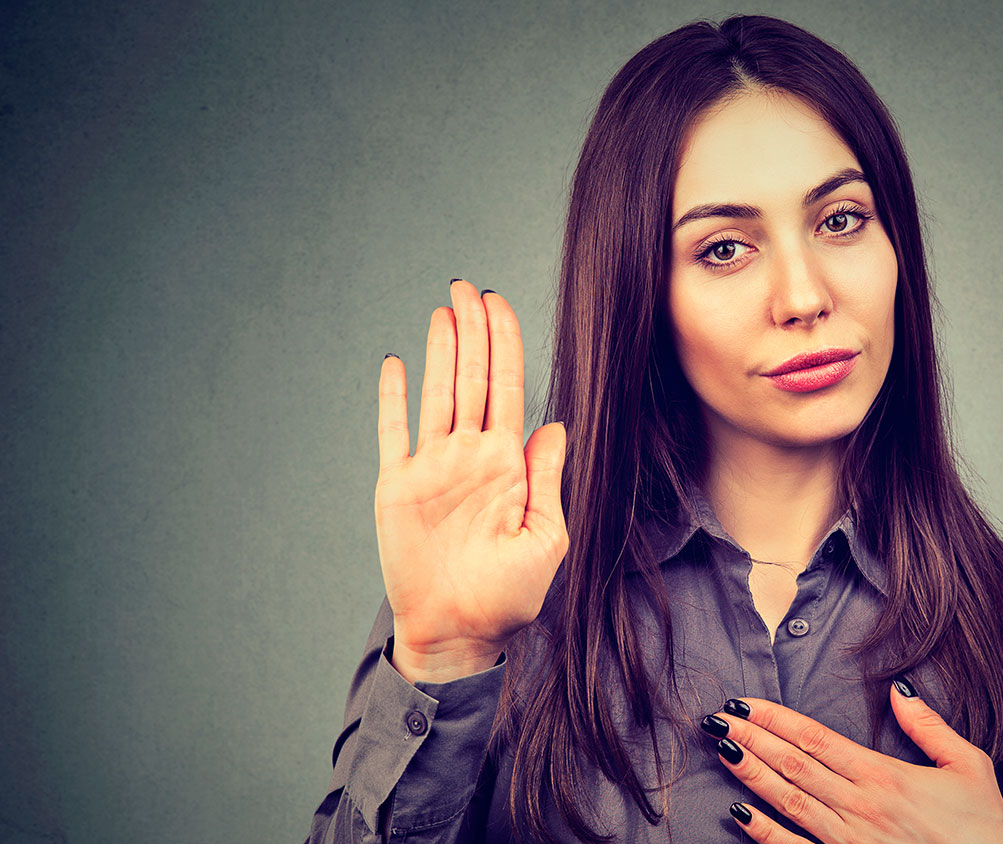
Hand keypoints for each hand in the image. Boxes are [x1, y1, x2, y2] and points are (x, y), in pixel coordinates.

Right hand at [374, 280, 567, 682]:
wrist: (461, 633)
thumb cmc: (510, 596)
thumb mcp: (546, 537)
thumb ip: (548, 480)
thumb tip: (555, 426)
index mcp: (508, 464)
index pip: (508, 388)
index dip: (505, 344)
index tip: (499, 305)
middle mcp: (470, 456)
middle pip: (472, 378)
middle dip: (474, 330)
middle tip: (468, 286)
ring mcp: (433, 468)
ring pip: (437, 394)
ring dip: (440, 351)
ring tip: (445, 308)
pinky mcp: (398, 487)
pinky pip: (393, 432)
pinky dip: (393, 399)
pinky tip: (395, 363)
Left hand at [701, 681, 1002, 843]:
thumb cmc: (984, 830)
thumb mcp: (971, 768)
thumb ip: (931, 727)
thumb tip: (900, 690)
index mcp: (884, 777)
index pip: (816, 739)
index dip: (775, 719)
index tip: (744, 702)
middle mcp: (859, 807)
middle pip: (792, 765)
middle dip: (751, 738)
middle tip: (716, 717)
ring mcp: (848, 842)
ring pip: (788, 802)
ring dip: (750, 775)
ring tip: (721, 750)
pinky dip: (764, 833)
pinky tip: (738, 814)